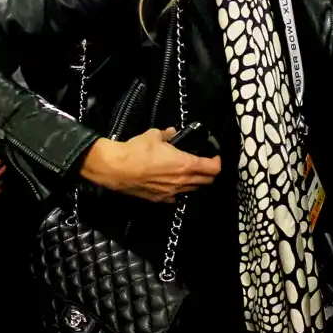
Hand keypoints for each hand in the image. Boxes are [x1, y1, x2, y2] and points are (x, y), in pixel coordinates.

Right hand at [80, 128, 221, 202]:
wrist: (115, 169)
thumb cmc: (136, 150)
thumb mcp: (153, 136)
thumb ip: (167, 135)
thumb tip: (172, 132)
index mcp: (185, 164)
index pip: (213, 168)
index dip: (217, 161)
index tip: (214, 156)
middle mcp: (182, 181)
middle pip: (207, 182)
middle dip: (210, 173)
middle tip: (205, 164)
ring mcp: (172, 193)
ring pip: (193, 190)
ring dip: (196, 182)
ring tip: (191, 173)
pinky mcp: (160, 200)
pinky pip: (177, 196)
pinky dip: (181, 191)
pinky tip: (174, 183)